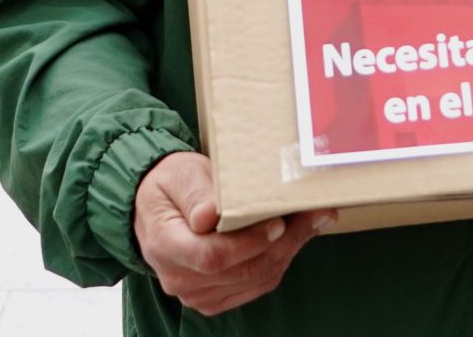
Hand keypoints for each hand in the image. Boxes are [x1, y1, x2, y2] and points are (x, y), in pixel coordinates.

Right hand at [131, 150, 334, 316]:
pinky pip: (254, 286)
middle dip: (283, 243)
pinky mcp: (213, 297)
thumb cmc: (170, 186)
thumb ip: (195, 194)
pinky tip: (293, 238)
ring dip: (287, 252)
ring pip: (254, 280)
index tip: (278, 222)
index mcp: (165, 246)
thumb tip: (210, 215)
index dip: (250, 244)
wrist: (156, 208)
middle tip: (315, 215)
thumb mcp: (179, 176)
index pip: (212, 256)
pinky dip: (278, 262)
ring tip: (312, 221)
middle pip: (240, 272)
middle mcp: (179, 278)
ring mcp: (196, 293)